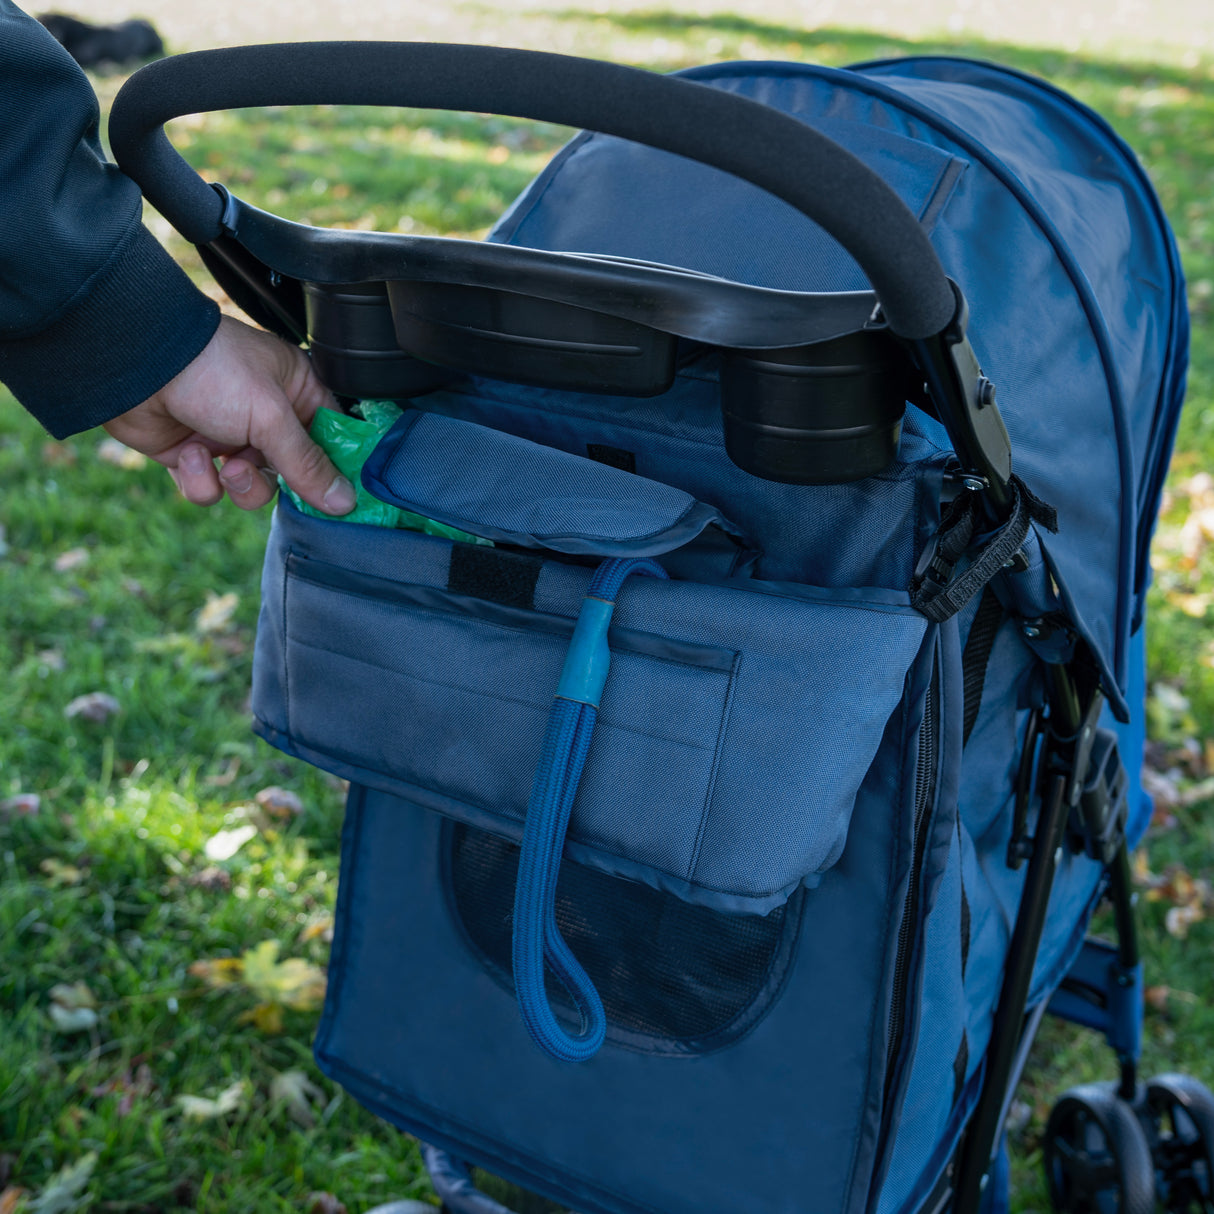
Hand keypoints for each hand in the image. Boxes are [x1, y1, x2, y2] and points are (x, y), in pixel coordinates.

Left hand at [102, 314, 355, 513]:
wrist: (133, 367)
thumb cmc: (209, 369)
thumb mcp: (270, 416)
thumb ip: (307, 463)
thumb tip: (344, 500)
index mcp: (296, 390)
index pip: (332, 438)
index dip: (336, 469)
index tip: (339, 497)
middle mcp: (267, 416)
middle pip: (293, 473)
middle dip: (272, 479)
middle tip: (252, 467)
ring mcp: (231, 437)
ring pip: (253, 489)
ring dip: (236, 484)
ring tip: (220, 463)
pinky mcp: (196, 456)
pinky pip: (212, 490)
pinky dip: (199, 480)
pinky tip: (187, 453)